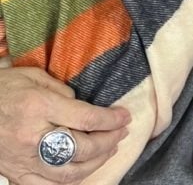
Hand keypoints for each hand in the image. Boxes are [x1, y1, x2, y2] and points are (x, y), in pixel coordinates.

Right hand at [0, 67, 130, 184]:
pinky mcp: (16, 174)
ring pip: (69, 174)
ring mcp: (24, 161)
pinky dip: (70, 182)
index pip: (86, 118)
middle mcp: (33, 137)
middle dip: (108, 141)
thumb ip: (61, 90)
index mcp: (39, 107)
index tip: (125, 116)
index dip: (111, 120)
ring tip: (109, 149)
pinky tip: (83, 170)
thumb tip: (81, 104)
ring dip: (96, 163)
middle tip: (121, 131)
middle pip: (82, 149)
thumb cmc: (1, 88)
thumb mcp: (32, 75)